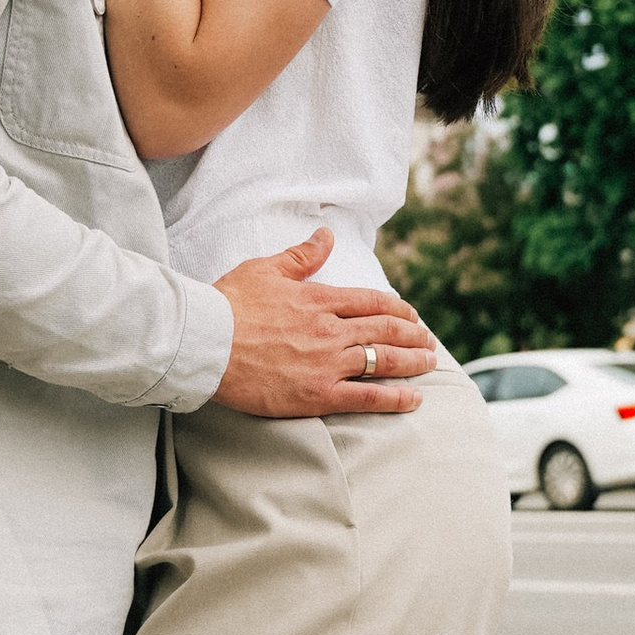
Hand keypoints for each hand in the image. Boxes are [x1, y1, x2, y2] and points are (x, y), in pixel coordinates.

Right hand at [211, 231, 437, 417]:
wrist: (204, 343)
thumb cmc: (228, 304)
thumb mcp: (265, 269)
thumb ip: (301, 256)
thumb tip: (325, 235)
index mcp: (320, 299)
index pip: (372, 302)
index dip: (398, 309)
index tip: (411, 316)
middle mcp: (331, 330)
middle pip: (385, 331)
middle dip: (413, 336)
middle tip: (429, 342)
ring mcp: (327, 363)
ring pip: (383, 361)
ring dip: (412, 362)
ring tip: (430, 365)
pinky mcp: (317, 394)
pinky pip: (366, 397)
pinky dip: (394, 398)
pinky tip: (414, 399)